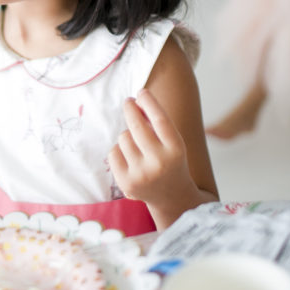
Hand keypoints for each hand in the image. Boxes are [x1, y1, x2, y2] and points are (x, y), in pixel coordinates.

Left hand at [108, 89, 189, 204]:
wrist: (172, 197)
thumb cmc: (170, 161)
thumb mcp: (173, 143)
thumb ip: (158, 124)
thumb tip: (136, 102)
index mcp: (176, 150)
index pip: (160, 120)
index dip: (149, 103)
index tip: (141, 92)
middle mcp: (160, 163)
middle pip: (137, 126)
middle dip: (130, 109)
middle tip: (128, 102)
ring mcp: (141, 174)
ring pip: (123, 137)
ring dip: (128, 135)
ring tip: (138, 146)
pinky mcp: (126, 183)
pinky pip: (113, 152)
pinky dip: (119, 150)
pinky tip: (130, 159)